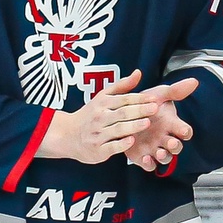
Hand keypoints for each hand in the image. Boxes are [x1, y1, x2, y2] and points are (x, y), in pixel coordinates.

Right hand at [40, 71, 159, 163]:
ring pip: (117, 129)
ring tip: (147, 123)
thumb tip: (138, 73)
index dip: (140, 98)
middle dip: (139, 110)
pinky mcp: (97, 149)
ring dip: (133, 126)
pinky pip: (111, 147)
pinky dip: (121, 144)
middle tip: (154, 108)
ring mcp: (98, 134)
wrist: (67, 135)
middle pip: (122, 113)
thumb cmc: (90, 115)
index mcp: (103, 103)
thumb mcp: (103, 97)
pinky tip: (131, 141)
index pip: (124, 99)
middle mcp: (100, 117)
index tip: (155, 99)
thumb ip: (122, 86)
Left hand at [125, 77, 197, 171]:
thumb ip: (175, 90)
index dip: (185, 131)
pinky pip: (149, 164)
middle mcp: (166, 138)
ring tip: (158, 152)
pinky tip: (145, 158)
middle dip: (175, 146)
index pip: (185, 131)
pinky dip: (149, 163)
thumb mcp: (159, 94)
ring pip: (165, 157)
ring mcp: (155, 148)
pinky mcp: (142, 156)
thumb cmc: (146, 103)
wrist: (124, 111)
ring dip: (164, 156)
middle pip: (176, 147)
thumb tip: (194, 81)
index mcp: (172, 125)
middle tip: (172, 142)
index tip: (183, 130)